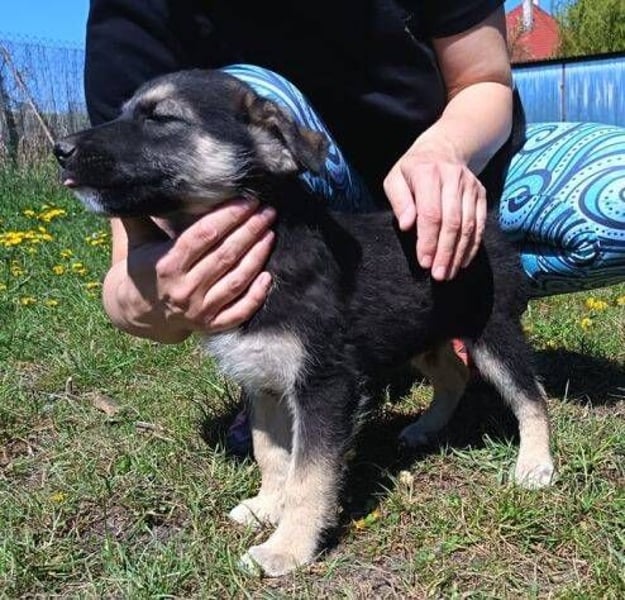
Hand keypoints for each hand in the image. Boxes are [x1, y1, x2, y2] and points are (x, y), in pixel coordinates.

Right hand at [102, 198, 275, 341]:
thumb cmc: (142, 267)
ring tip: (270, 234)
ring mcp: (199, 310)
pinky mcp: (210, 325)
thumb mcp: (137, 240)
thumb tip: (136, 178)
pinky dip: (255, 297)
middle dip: (250, 231)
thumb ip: (139, 212)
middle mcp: (184, 289)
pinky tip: (268, 276)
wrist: (136, 312)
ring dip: (257, 257)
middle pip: (225, 256)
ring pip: (236, 281)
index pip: (204, 236)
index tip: (248, 201)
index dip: (228, 217)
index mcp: (167, 264)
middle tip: (268, 212)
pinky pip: (238, 313)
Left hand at [384, 148, 486, 280]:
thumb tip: (407, 224)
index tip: (424, 261)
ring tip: (449, 273)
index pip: (431, 212)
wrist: (443, 150)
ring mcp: (470, 186)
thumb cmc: (412, 171)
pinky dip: (472, 245)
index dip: (428, 240)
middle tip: (438, 274)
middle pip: (452, 222)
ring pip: (468, 225)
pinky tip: (463, 261)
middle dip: (445, 251)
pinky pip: (480, 224)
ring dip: (459, 253)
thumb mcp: (395, 178)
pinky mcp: (481, 194)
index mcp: (427, 173)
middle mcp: (453, 178)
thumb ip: (398, 200)